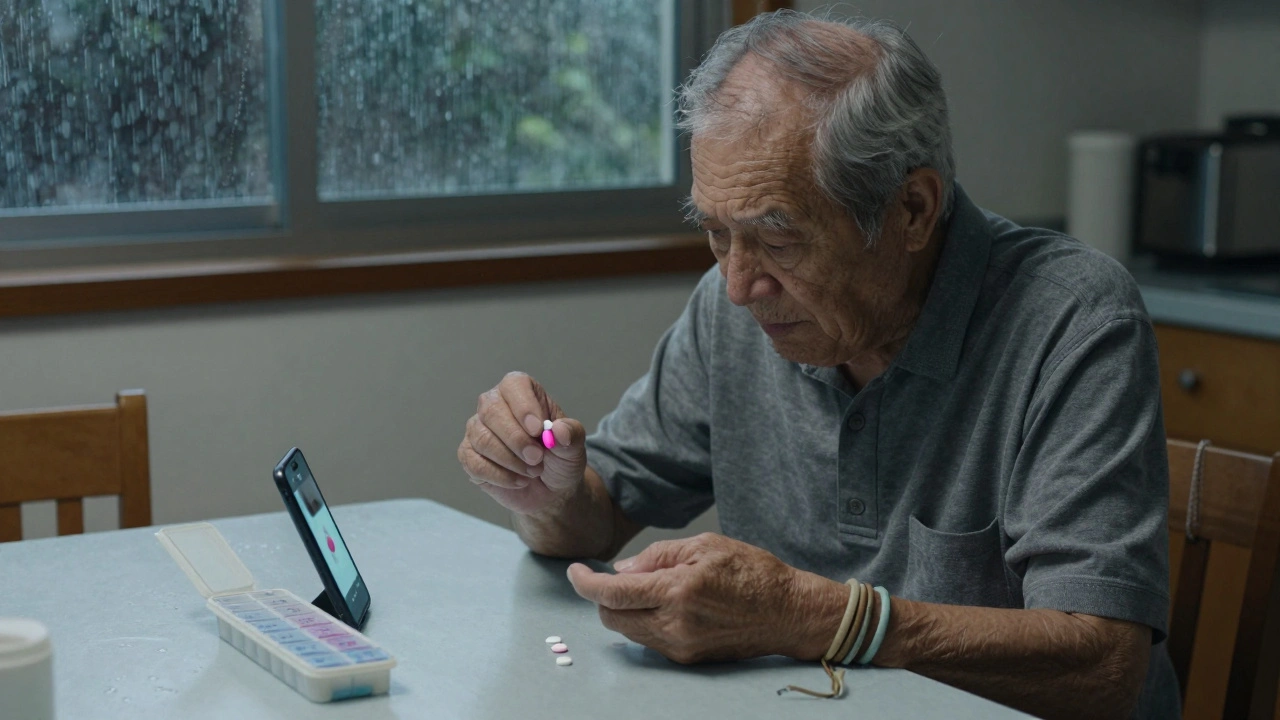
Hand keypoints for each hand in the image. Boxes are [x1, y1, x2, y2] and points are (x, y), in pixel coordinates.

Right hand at [458, 371, 587, 515]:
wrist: (550, 488)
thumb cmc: (559, 457)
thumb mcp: (574, 445)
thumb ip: (571, 434)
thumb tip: (558, 430)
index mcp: (521, 391)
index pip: (514, 386)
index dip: (524, 407)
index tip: (538, 430)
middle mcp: (493, 404)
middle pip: (492, 411)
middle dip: (516, 439)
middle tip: (537, 458)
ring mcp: (477, 429)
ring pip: (483, 439)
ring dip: (511, 461)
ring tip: (534, 471)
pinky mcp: (468, 455)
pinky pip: (475, 463)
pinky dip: (500, 476)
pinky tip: (519, 481)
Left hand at [566, 533, 817, 663]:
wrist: (788, 611)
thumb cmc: (752, 572)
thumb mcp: (705, 545)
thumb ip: (657, 556)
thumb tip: (622, 571)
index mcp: (678, 590)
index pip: (613, 593)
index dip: (585, 583)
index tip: (575, 571)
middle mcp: (675, 624)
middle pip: (612, 617)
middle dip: (603, 596)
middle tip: (616, 575)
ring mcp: (680, 645)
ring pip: (628, 631)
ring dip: (624, 609)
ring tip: (648, 587)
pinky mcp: (688, 657)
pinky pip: (649, 640)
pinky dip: (644, 621)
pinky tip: (663, 604)